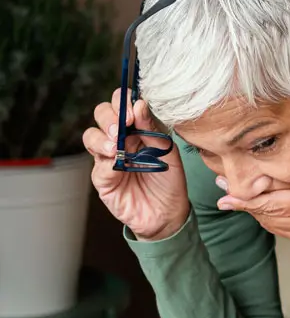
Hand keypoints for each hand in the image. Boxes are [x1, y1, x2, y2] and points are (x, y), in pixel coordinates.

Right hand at [82, 89, 189, 240]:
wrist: (168, 216)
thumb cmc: (169, 183)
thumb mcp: (168, 154)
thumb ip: (153, 131)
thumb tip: (140, 105)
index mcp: (136, 130)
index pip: (121, 105)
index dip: (123, 102)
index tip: (133, 110)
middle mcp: (119, 140)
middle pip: (102, 115)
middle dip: (110, 117)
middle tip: (123, 126)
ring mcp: (108, 158)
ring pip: (92, 135)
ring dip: (102, 136)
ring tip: (116, 146)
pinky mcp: (103, 178)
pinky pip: (98, 163)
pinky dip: (106, 160)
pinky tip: (116, 162)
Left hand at [217, 162, 289, 249]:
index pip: (276, 203)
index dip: (250, 199)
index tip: (227, 194)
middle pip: (269, 215)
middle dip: (244, 204)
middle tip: (222, 191)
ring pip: (272, 224)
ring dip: (252, 212)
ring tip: (232, 199)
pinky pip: (281, 231)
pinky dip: (267, 219)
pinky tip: (257, 208)